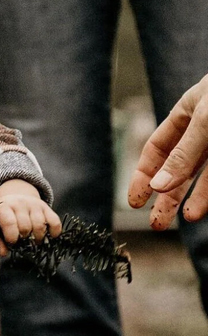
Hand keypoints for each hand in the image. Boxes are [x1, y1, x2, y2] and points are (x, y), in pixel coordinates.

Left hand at [0, 180, 62, 256]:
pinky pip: (54, 221)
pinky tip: (50, 236)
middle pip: (26, 226)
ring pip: (40, 225)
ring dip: (38, 238)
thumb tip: (4, 253)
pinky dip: (54, 232)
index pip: (9, 222)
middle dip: (25, 238)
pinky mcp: (46, 207)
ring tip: (34, 240)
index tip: (12, 243)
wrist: (14, 198)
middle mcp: (19, 203)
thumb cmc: (3, 217)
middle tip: (23, 242)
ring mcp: (34, 204)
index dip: (12, 236)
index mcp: (4, 207)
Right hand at [127, 74, 207, 228]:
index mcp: (188, 112)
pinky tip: (206, 208)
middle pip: (179, 168)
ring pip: (206, 176)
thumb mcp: (206, 121)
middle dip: (168, 196)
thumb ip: (183, 155)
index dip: (143, 175)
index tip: (135, 201)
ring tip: (186, 219)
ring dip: (195, 198)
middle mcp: (206, 130)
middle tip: (157, 223)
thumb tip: (157, 186)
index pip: (157, 149)